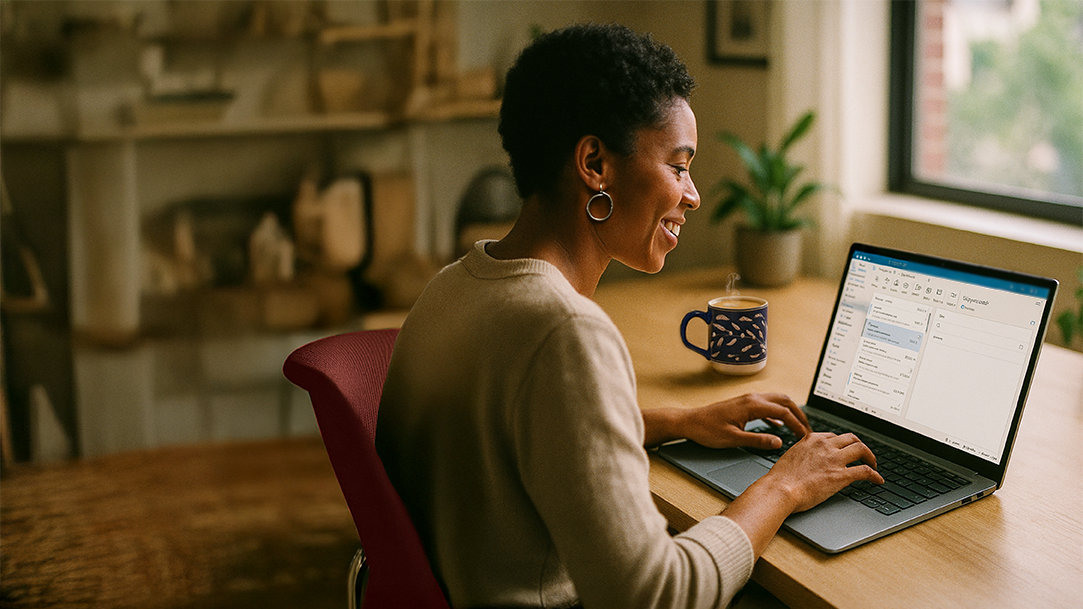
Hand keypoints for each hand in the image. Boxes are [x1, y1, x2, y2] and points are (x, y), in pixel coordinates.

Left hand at [678, 392, 809, 449]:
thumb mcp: (733, 439)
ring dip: (790, 412)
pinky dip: (777, 414)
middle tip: (808, 431)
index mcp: (752, 405)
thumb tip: (778, 442)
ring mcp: (748, 399)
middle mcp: (752, 398)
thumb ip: (757, 440)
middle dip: (799, 415)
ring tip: (798, 427)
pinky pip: (766, 406)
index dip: (797, 425)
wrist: (689, 422)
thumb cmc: (707, 430)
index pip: (783, 412)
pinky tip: (779, 426)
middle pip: (784, 401)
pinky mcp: (743, 405)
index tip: (805, 437)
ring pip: (776, 401)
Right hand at [762, 432, 883, 512]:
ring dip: (870, 457)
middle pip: (851, 438)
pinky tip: (878, 480)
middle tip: (863, 455)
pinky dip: (875, 475)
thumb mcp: (791, 456)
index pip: (834, 436)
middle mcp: (825, 445)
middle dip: (860, 446)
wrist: (780, 489)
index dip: (843, 444)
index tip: (845, 451)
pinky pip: (865, 471)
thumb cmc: (780, 478)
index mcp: (812, 439)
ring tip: (873, 465)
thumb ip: (803, 453)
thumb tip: (808, 460)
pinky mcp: (841, 475)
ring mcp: (834, 459)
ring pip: (861, 449)